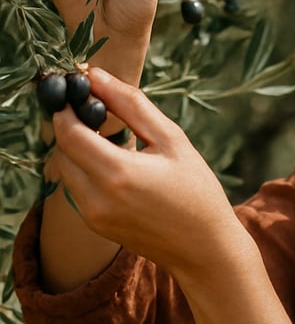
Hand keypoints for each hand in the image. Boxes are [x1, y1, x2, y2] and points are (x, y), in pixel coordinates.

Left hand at [50, 69, 237, 277]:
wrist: (205, 248)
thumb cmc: (196, 190)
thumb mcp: (171, 139)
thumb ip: (130, 104)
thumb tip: (95, 75)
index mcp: (118, 173)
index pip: (68, 130)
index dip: (67, 106)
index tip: (80, 90)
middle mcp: (97, 198)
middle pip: (61, 149)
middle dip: (71, 125)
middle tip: (95, 109)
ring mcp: (92, 215)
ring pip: (65, 168)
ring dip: (77, 148)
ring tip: (109, 138)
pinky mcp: (94, 225)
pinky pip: (76, 187)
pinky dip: (86, 169)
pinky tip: (115, 164)